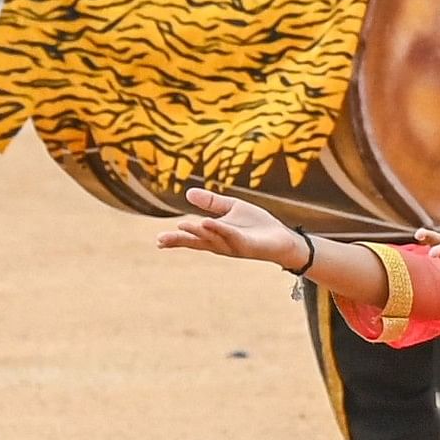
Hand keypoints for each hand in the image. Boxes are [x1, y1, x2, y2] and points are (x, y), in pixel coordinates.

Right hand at [157, 187, 309, 269]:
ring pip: (211, 239)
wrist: (281, 236)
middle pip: (197, 242)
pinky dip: (218, 230)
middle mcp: (220, 243)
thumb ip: (211, 202)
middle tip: (160, 240)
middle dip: (180, 240)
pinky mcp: (246, 245)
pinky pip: (230, 236)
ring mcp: (233, 246)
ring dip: (197, 232)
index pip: (192, 238)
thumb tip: (188, 193)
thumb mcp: (231, 208)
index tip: (158, 241)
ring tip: (181, 226)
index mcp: (215, 235)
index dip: (176, 240)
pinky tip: (207, 222)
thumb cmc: (256, 225)